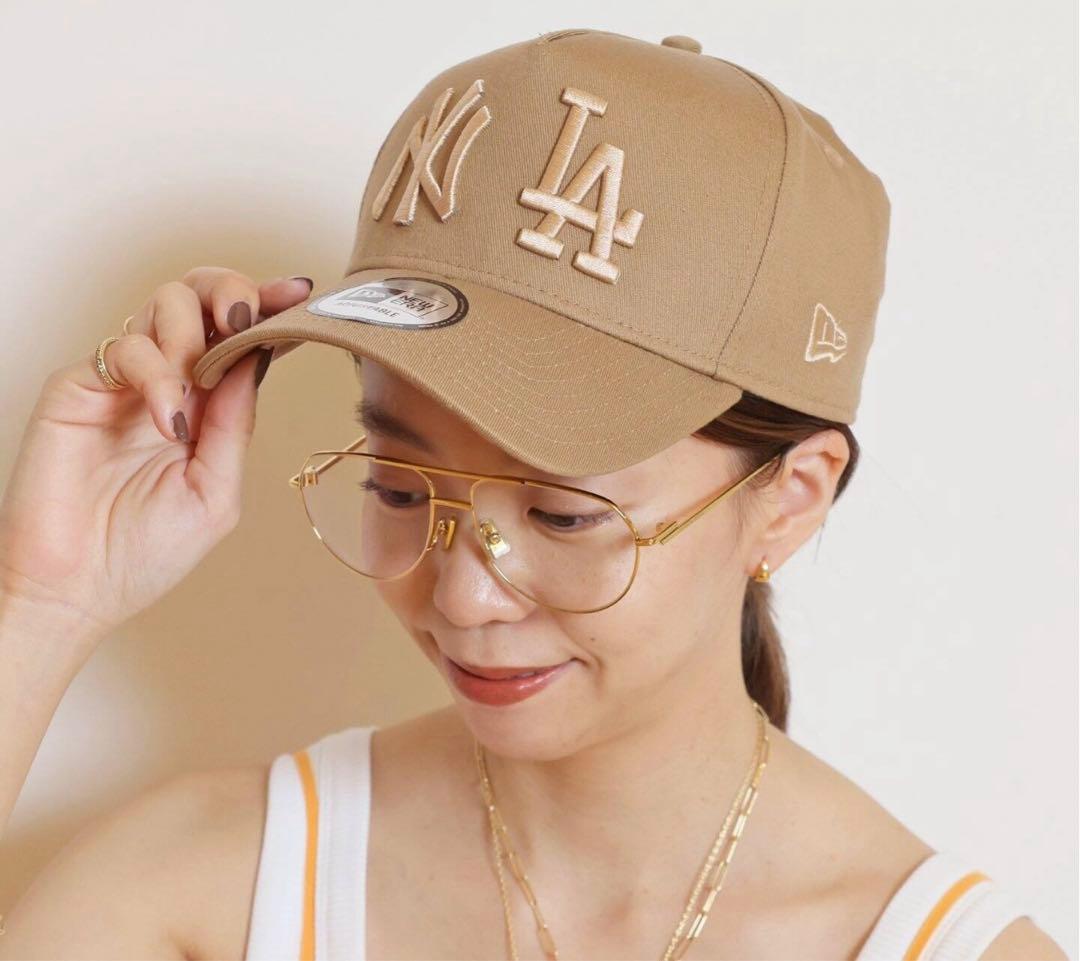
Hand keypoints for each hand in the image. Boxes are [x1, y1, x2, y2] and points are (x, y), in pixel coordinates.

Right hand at [0, 267, 311, 649]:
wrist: (77, 589)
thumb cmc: (145, 552)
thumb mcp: (215, 489)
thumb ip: (235, 422)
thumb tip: (260, 356)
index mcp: (206, 407)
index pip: (241, 339)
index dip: (271, 308)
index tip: (301, 292)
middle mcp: (168, 383)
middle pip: (202, 300)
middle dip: (232, 291)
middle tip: (245, 314)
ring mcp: (124, 381)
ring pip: (164, 305)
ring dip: (194, 331)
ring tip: (194, 387)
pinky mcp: (80, 385)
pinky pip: (126, 348)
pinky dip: (156, 375)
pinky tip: (166, 421)